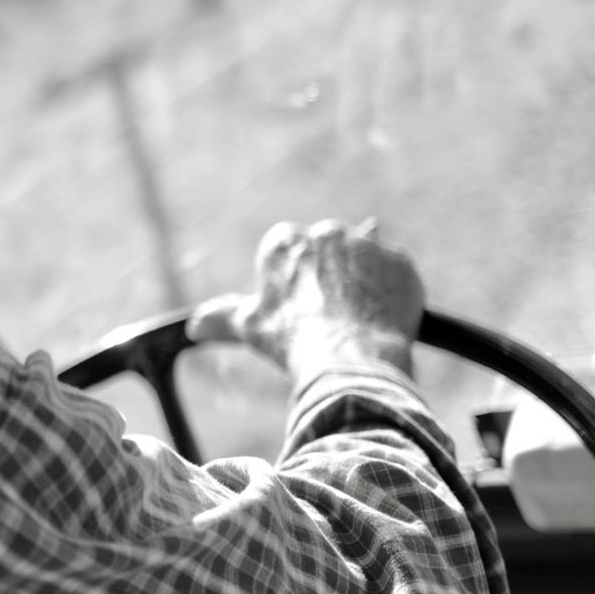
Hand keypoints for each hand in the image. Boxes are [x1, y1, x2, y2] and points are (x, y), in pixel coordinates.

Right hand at [188, 219, 423, 380]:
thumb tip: (195, 325)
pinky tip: (382, 319)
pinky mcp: (400, 263)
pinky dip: (392, 293)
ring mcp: (366, 246)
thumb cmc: (293, 342)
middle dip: (329, 277)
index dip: (293, 282)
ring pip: (363, 262)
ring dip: (362, 283)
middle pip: (327, 252)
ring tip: (358, 321)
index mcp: (285, 243)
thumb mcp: (251, 329)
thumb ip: (223, 318)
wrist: (350, 360)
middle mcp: (325, 233)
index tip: (298, 309)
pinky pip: (396, 274)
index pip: (287, 250)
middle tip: (330, 317)